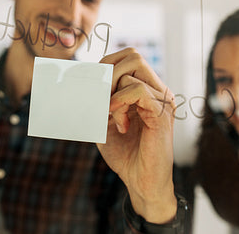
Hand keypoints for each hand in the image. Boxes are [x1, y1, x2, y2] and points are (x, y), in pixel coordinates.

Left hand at [97, 48, 176, 223]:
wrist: (142, 182)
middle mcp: (158, 90)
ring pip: (134, 70)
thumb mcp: (104, 121)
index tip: (91, 88)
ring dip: (112, 91)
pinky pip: (138, 90)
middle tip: (99, 98)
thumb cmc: (125, 154)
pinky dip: (119, 101)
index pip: (128, 57)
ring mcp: (163, 100)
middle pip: (133, 56)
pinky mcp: (162, 113)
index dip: (106, 65)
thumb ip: (98, 100)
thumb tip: (76, 79)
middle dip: (108, 72)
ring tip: (110, 116)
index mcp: (148, 90)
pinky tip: (117, 122)